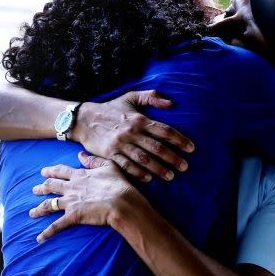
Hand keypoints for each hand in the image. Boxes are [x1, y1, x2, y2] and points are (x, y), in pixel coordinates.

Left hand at [29, 152, 146, 242]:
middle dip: (41, 188)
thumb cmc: (118, 184)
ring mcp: (70, 202)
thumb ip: (92, 160)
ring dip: (39, 209)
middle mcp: (71, 188)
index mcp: (79, 175)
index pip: (61, 171)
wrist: (121, 202)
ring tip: (32, 213)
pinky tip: (39, 238)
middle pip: (51, 186)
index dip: (51, 171)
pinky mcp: (72, 216)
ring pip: (49, 205)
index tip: (43, 172)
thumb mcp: (108, 166)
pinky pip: (56, 226)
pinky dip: (47, 232)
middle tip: (34, 190)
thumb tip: (80, 154)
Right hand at [71, 91, 194, 181]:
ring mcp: (120, 144)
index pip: (164, 130)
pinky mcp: (110, 154)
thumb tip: (171, 103)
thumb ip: (151, 98)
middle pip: (157, 147)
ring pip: (144, 159)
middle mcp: (131, 132)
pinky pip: (126, 165)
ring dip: (159, 168)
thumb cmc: (110, 109)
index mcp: (139, 119)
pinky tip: (149, 178)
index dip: (180, 139)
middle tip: (185, 167)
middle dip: (173, 158)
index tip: (191, 148)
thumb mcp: (130, 97)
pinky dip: (138, 173)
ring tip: (171, 176)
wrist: (83, 119)